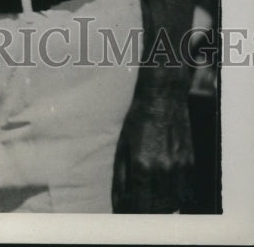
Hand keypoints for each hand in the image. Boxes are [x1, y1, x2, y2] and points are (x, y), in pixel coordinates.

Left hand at [112, 88, 193, 212]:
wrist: (163, 98)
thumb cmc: (138, 120)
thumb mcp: (123, 146)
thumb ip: (121, 178)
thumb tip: (120, 203)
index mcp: (141, 165)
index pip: (139, 206)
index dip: (132, 214)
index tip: (126, 214)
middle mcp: (163, 169)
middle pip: (157, 208)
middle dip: (146, 211)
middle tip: (137, 204)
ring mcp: (180, 167)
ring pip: (173, 203)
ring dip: (161, 205)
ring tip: (151, 195)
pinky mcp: (191, 164)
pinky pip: (186, 192)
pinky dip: (176, 196)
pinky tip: (165, 187)